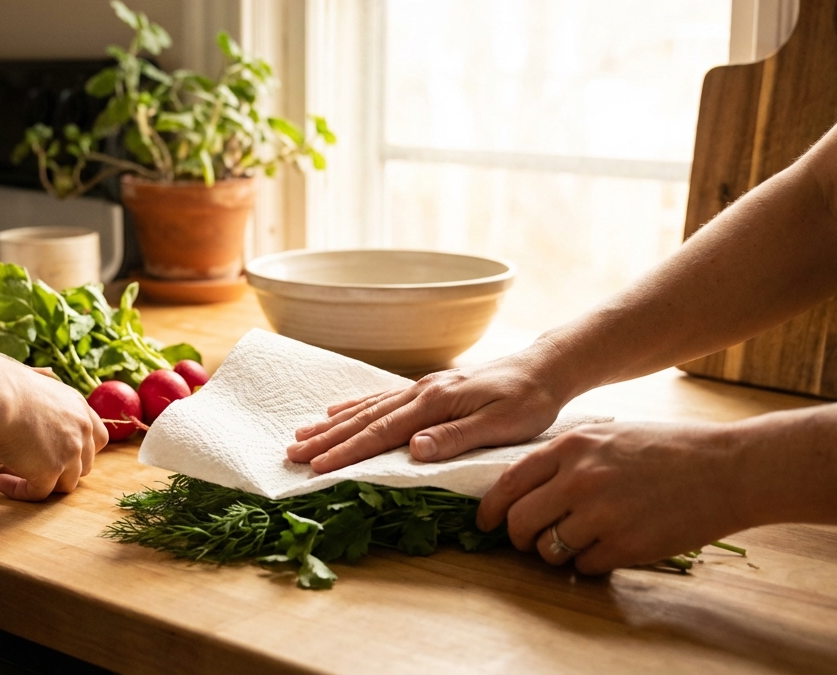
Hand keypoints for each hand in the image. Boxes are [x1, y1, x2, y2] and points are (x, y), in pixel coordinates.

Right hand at [0, 367, 107, 500]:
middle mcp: (80, 430)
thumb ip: (45, 393)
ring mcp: (69, 453)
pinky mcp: (50, 471)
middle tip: (35, 468)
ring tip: (14, 477)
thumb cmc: (4, 385)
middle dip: (64, 469)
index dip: (83, 450)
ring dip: (43, 484)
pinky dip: (19, 491)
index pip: (97, 437)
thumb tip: (45, 377)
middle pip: (85, 463)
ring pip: (66, 483)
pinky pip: (39, 494)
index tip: (59, 454)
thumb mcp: (36, 382)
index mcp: (78, 408)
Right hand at [285, 348, 567, 472]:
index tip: (317, 467)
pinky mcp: (428, 389)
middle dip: (326, 439)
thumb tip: (414, 450)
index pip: (381, 433)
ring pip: (367, 409)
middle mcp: (421, 392)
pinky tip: (336, 412)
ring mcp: (422, 388)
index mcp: (434, 403)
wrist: (545, 368)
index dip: (346, 452)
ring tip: (301, 434)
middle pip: (364, 419)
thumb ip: (457, 437)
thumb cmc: (529, 400)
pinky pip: (381, 399)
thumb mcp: (502, 424)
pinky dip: (354, 407)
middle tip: (292, 455)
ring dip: (332, 424)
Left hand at [475, 422, 741, 573]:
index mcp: (572, 448)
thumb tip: (528, 485)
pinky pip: (585, 565)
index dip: (491, 508)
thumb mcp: (608, 435)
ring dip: (554, 552)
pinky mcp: (625, 545)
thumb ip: (568, 457)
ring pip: (549, 549)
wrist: (725, 468)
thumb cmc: (668, 449)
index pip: (509, 483)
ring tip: (575, 542)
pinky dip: (589, 563)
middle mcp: (579, 480)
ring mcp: (601, 515)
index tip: (488, 521)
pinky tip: (607, 548)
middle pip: (520, 521)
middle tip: (528, 541)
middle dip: (518, 537)